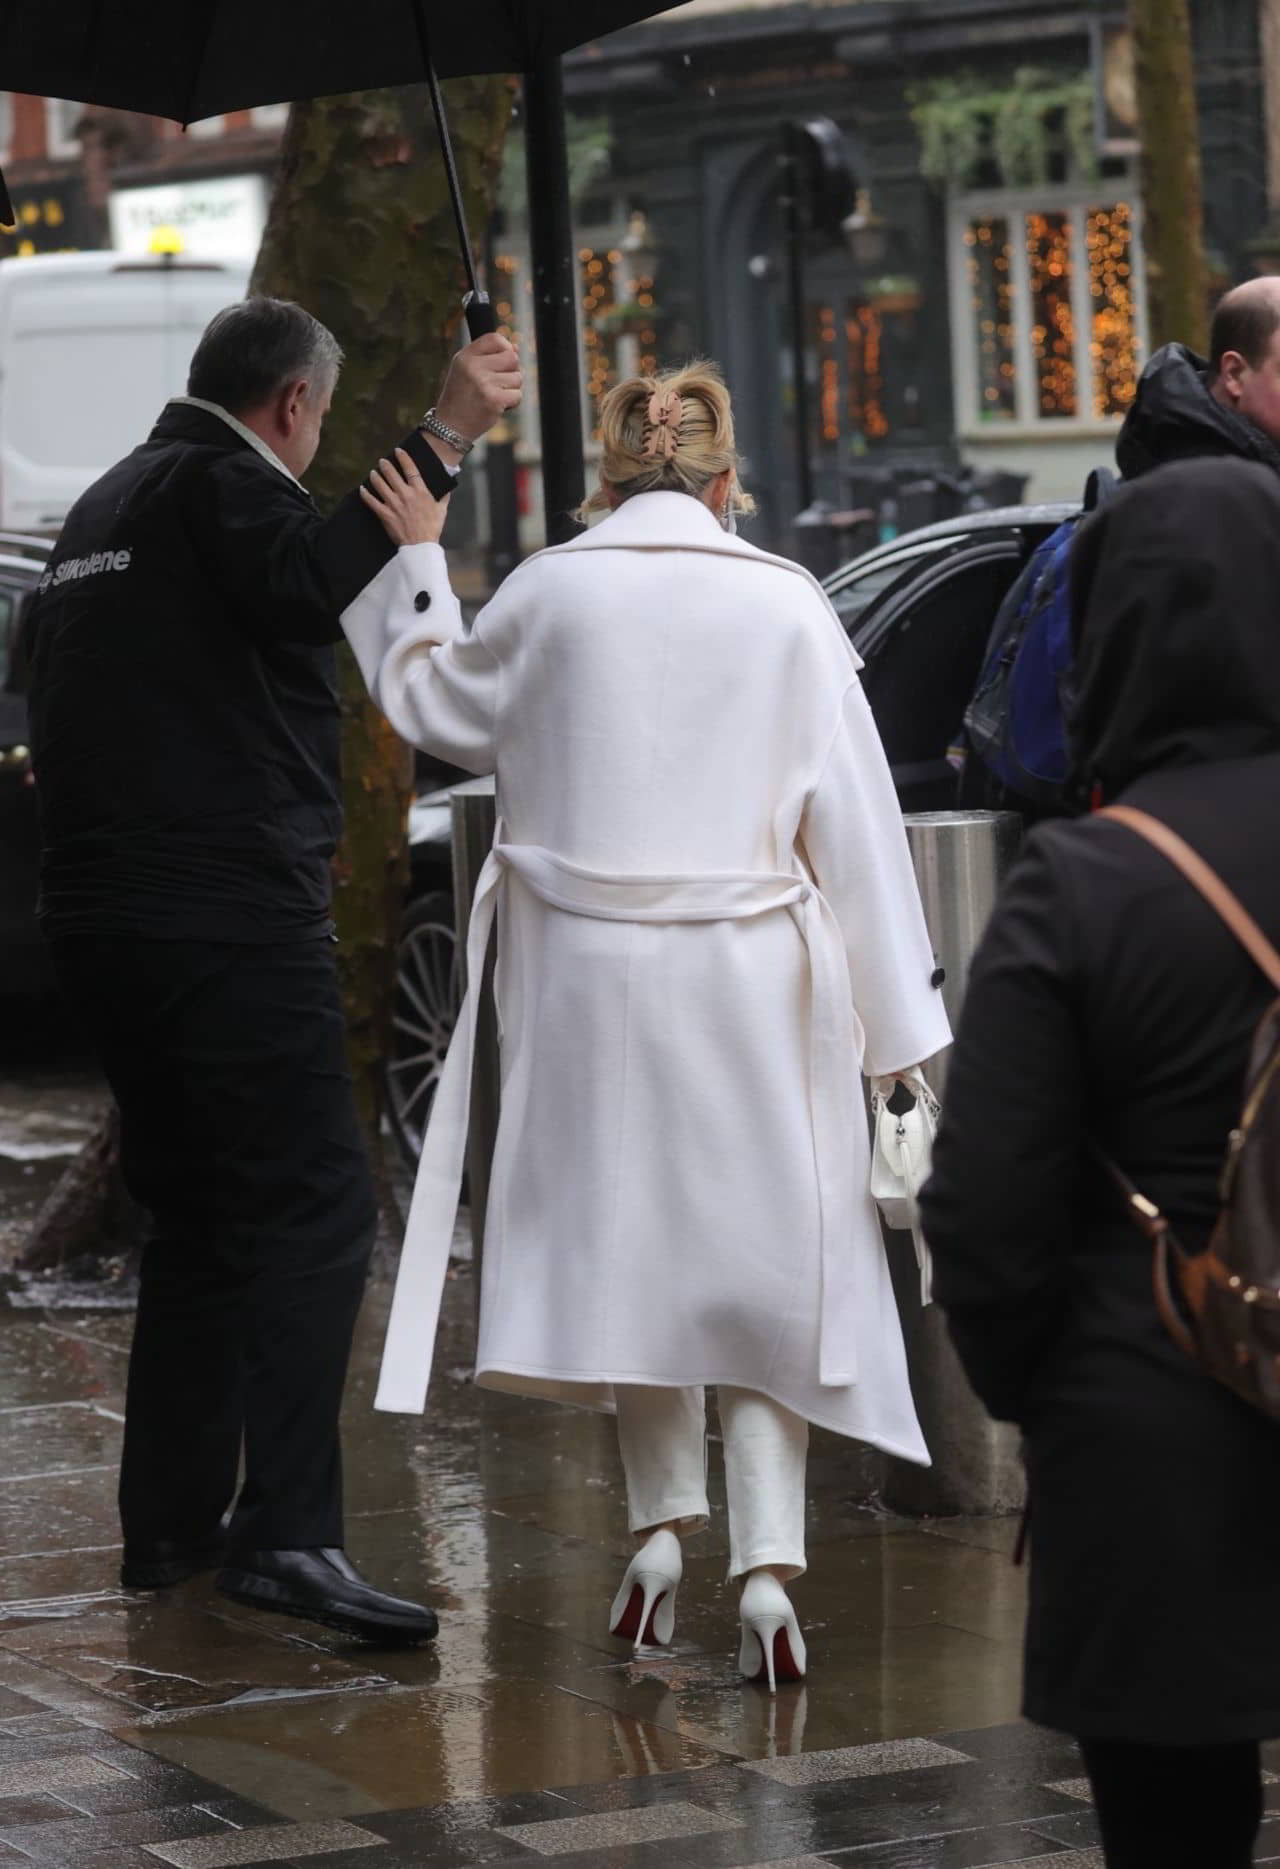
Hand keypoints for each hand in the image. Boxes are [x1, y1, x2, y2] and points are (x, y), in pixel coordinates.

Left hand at [359, 447, 449, 546]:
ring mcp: (393, 504)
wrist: (421, 545)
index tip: (398, 451)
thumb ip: (443, 496)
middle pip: (392, 474)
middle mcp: (405, 494)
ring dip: (375, 476)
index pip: (410, 469)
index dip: (403, 458)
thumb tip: (447, 488)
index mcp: (420, 491)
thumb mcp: (442, 510)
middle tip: (382, 461)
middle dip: (385, 465)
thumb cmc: (432, 528)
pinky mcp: (385, 514)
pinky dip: (365, 494)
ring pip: (380, 484)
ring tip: (373, 473)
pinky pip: (372, 501)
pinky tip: (362, 489)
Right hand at [434, 332, 521, 447]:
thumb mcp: (467, 370)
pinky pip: (517, 395)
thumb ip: (489, 356)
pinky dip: (512, 402)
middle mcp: (473, 367)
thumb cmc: (461, 397)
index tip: (502, 361)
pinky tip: (498, 405)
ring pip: (517, 377)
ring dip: (512, 388)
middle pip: (512, 357)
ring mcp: (484, 383)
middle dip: (512, 370)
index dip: (506, 347)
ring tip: (495, 394)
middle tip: (499, 382)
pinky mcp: (494, 400)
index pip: (495, 339)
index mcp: (465, 356)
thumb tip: (516, 347)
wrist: (451, 426)